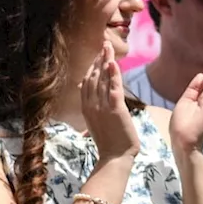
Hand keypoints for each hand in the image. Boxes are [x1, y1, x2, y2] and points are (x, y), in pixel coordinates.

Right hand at [81, 42, 140, 160]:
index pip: (88, 82)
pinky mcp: (116, 109)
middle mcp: (92, 105)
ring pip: (103, 79)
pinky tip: (114, 62)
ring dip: (106, 61)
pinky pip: (114, 88)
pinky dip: (114, 74)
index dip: (93, 67)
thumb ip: (94, 111)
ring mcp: (103, 106)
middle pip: (94, 77)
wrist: (114, 158)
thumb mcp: (96, 125)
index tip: (98, 56)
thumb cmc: (109, 144)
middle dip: (99, 59)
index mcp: (86, 108)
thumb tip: (90, 104)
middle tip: (104, 45)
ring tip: (108, 47)